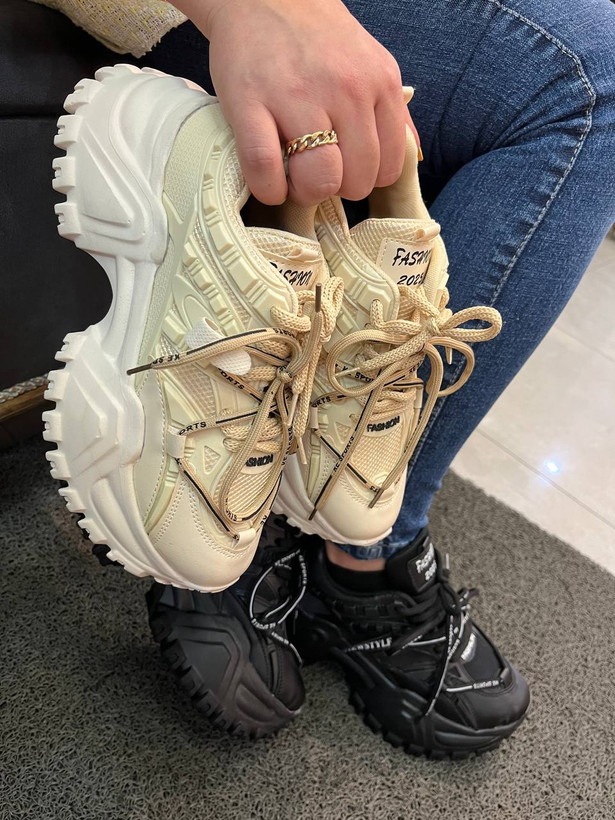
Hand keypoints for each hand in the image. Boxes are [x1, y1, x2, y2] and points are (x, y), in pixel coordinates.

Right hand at [172, 0, 418, 205]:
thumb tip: (415, 155)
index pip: (387, 170)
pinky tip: (269, 181)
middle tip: (314, 171)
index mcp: (380, 84)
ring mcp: (297, 97)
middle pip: (355, 183)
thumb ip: (393, 110)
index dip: (363, 179)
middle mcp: (346, 90)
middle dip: (334, 189)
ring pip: (318, 182)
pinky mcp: (250, 103)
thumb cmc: (317, 39)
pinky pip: (266, 171)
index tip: (343, 168)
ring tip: (292, 177)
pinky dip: (269, 190)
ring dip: (303, 193)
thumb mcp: (371, 64)